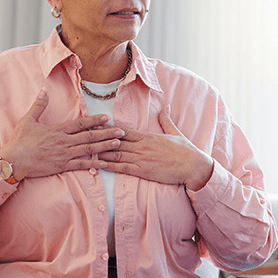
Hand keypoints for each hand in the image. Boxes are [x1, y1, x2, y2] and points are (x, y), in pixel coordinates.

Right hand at [0, 89, 126, 179]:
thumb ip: (38, 105)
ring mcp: (65, 154)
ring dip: (105, 147)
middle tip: (121, 131)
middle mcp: (65, 142)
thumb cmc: (19, 140)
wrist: (13, 160)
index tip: (108, 117)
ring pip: (89, 149)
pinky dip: (94, 164)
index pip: (81, 123)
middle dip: (107, 133)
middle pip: (90, 136)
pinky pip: (82, 165)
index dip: (95, 120)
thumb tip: (43, 90)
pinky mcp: (62, 166)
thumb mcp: (28, 120)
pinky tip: (105, 164)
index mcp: (58, 130)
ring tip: (118, 144)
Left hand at [97, 106, 213, 190]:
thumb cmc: (185, 150)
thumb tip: (166, 106)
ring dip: (101, 152)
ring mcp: (141, 159)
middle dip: (100, 138)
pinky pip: (123, 168)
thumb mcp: (175, 132)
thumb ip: (166, 119)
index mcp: (148, 136)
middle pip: (115, 141)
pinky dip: (110, 166)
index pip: (123, 131)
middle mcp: (142, 146)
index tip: (96, 124)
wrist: (193, 166)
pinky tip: (99, 165)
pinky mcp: (143, 171)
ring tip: (87, 150)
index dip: (108, 128)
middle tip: (84, 135)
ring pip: (116, 154)